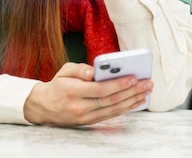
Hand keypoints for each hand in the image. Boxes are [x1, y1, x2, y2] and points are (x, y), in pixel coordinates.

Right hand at [23, 62, 152, 126]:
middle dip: (131, 92)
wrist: (44, 107)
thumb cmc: (57, 86)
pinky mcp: (89, 122)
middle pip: (110, 100)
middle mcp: (79, 106)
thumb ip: (78, 68)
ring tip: (145, 93)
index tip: (133, 77)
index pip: (99, 89)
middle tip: (146, 84)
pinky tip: (135, 102)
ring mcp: (85, 117)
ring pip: (113, 110)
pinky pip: (110, 115)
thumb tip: (93, 70)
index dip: (118, 84)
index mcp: (72, 91)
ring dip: (132, 101)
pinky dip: (125, 109)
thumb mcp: (63, 71)